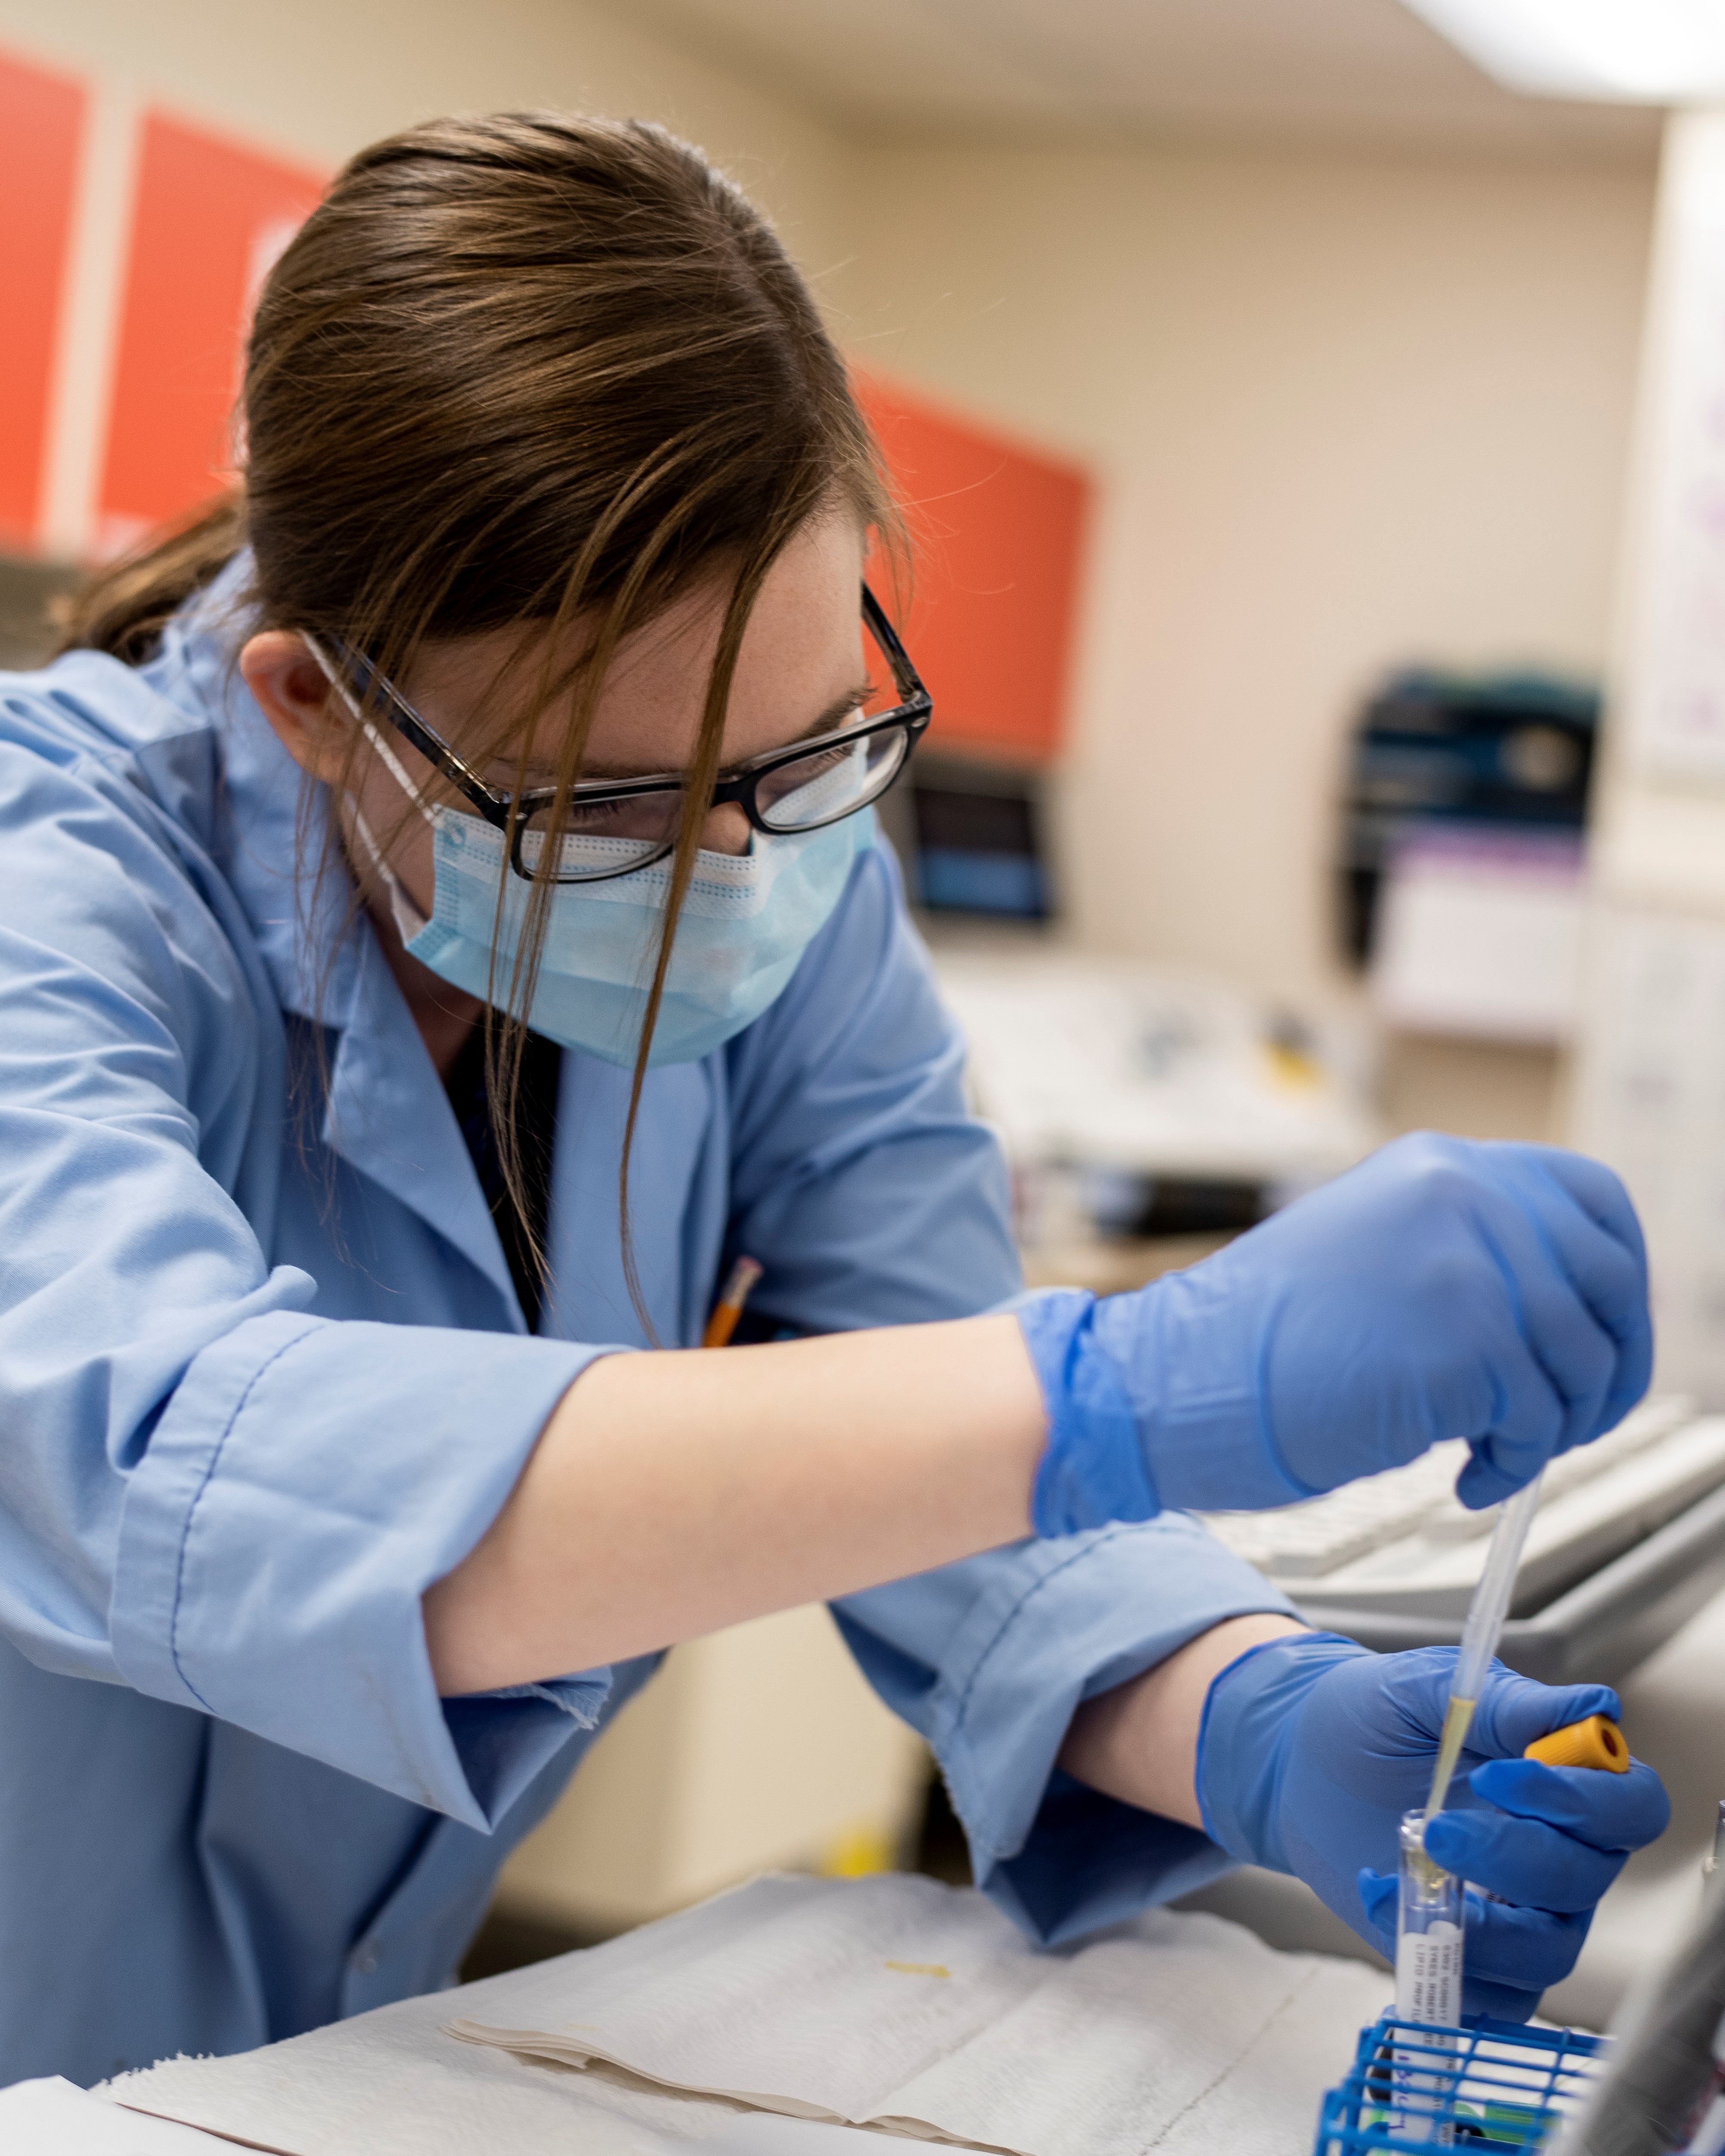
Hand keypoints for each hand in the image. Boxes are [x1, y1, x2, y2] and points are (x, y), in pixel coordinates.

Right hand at [1018, 1132, 1650, 1530]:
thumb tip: (1566, 1314)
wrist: (1173, 1382)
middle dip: (1604, 1370)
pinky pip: (1540, 1416)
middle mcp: (1460, 1190)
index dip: (1617, 1278)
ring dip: (1551, 1427)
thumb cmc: (1257, 1346)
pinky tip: (1461, 1475)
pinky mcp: (1463, 1335)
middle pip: (1610, 1280)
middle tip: (1561, 1424)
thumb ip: (1466, 1256)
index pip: (1591, 1198)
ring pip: (1582, 1357)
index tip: (1598, 1340)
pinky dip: (1514, 1463)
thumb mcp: (1377, 1257)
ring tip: (1488, 1452)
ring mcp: (1465, 1258)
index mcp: (1437, 1165)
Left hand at [1195, 1637, 1670, 2020]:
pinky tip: (1379, 1898)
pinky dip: (1441, 1962)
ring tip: (1408, 1874)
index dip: (1586, 1800)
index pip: (1631, 1805)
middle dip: (1516, 1857)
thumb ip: (1500, 1702)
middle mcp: (1556, 1851)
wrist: (1299, 1766)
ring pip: (1550, 1950)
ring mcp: (1516, 1910)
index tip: (1500, 1775)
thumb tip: (1594, 1706)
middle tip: (1437, 1827)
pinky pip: (1492, 1995)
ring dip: (1485, 1926)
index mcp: (1559, 1780)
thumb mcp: (1419, 1690)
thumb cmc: (1370, 1718)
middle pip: (1588, 1878)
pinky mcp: (1470, 1955)